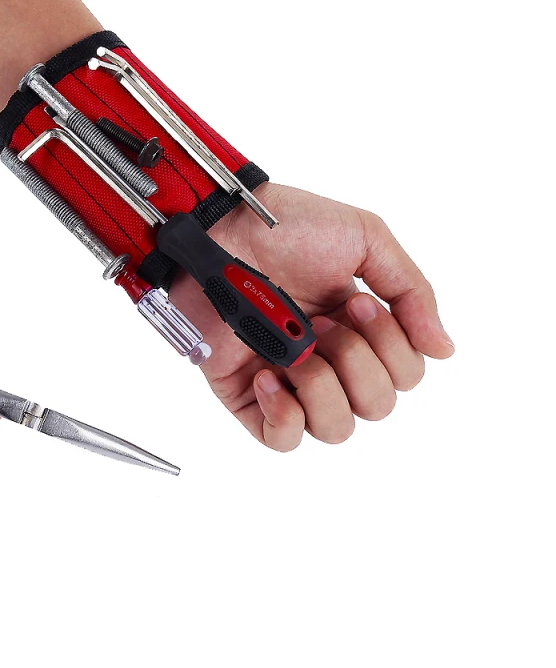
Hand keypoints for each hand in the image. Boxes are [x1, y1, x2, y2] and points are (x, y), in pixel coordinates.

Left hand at [169, 183, 453, 450]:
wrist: (224, 229)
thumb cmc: (288, 228)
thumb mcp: (367, 240)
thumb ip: (412, 292)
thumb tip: (444, 348)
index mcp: (360, 331)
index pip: (405, 376)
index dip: (391, 346)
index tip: (355, 303)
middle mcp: (329, 362)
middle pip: (377, 406)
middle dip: (358, 361)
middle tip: (324, 321)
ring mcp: (289, 381)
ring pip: (336, 430)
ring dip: (324, 385)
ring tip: (298, 346)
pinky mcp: (247, 395)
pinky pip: (281, 440)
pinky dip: (284, 415)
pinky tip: (270, 375)